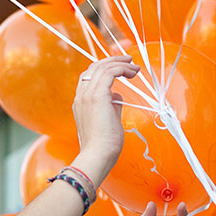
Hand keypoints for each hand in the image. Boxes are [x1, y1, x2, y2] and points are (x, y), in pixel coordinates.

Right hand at [72, 55, 139, 182]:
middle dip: (113, 60)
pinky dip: (122, 68)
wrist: (97, 155)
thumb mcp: (108, 120)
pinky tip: (132, 72)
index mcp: (81, 101)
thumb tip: (117, 97)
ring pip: (102, 67)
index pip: (90, 76)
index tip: (121, 69)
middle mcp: (81, 95)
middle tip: (129, 61)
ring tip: (135, 67)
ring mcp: (87, 94)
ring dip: (120, 63)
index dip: (105, 68)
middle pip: (94, 67)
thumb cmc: (104, 145)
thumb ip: (111, 106)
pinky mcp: (97, 95)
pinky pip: (109, 72)